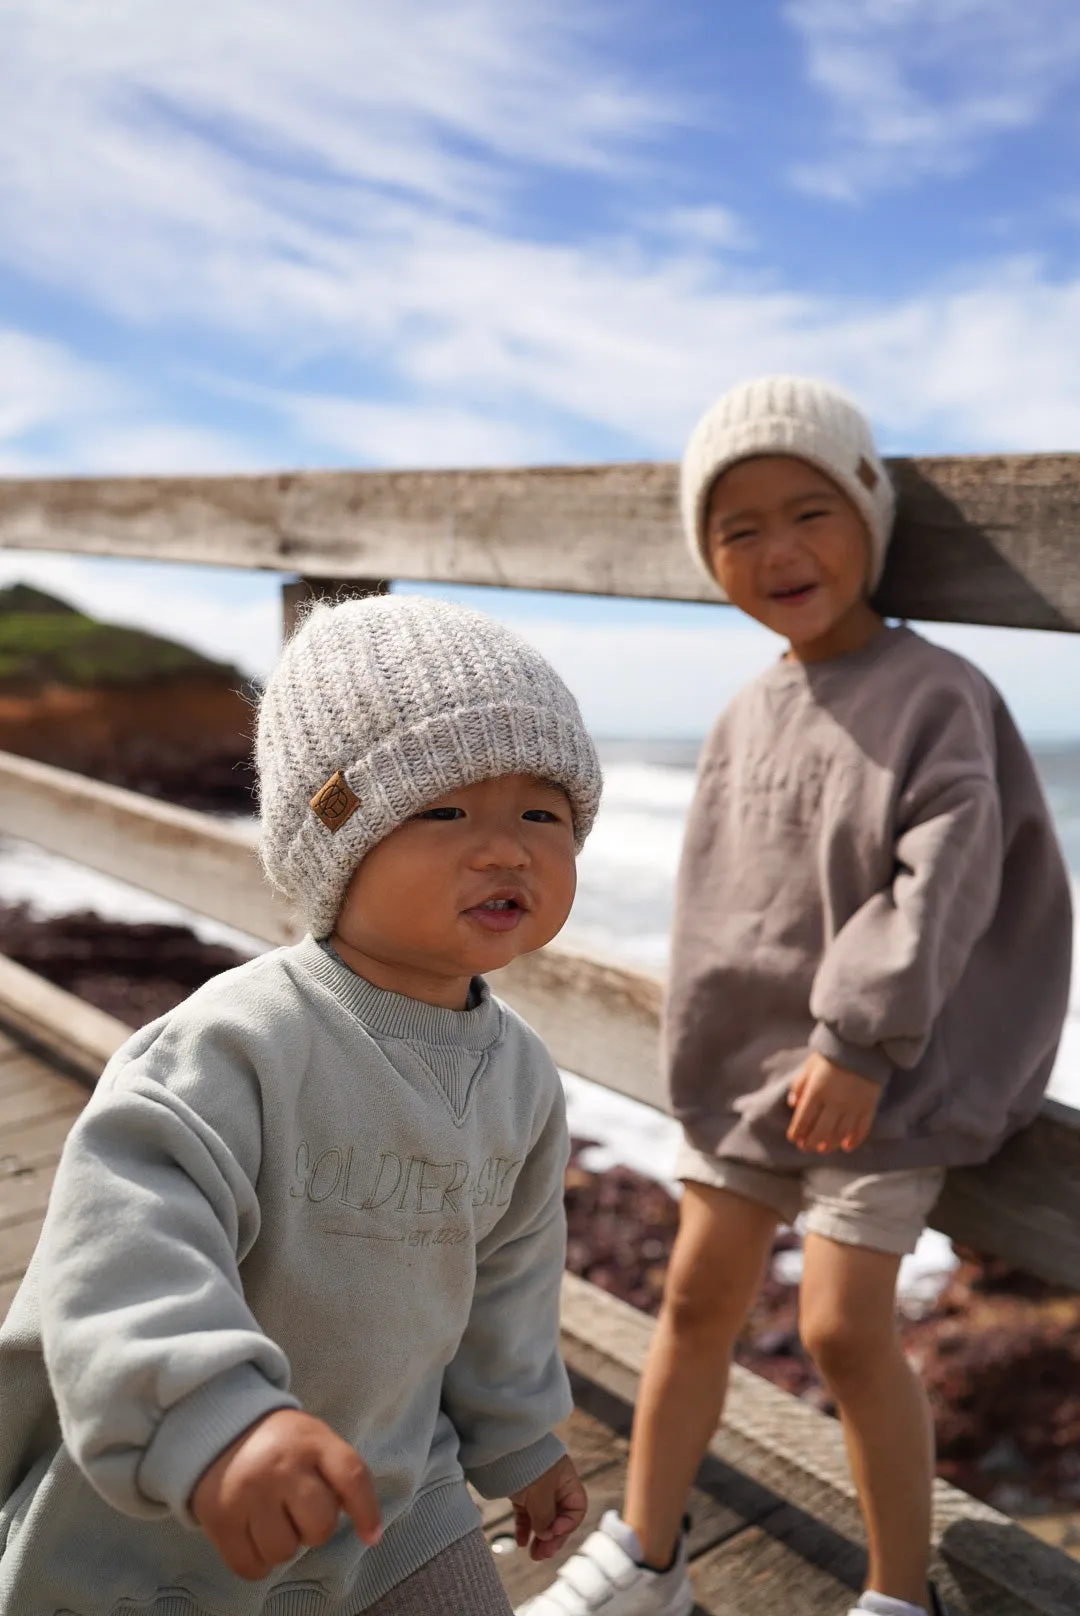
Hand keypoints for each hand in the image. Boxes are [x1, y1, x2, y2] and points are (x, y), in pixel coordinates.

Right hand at [191, 1408, 381, 1580]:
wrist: (221, 1431)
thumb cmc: (280, 1443)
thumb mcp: (314, 1440)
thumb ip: (337, 1473)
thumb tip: (366, 1526)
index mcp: (312, 1440)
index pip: (352, 1476)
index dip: (368, 1511)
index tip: (372, 1536)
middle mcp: (281, 1466)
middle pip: (320, 1525)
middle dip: (315, 1528)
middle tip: (298, 1511)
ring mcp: (248, 1493)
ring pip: (285, 1551)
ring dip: (285, 1545)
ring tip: (273, 1520)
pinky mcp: (220, 1519)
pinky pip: (251, 1567)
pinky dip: (258, 1563)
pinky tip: (256, 1538)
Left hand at [509, 1453, 586, 1561]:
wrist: (500, 1446)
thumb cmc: (527, 1465)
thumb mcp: (540, 1493)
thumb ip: (546, 1517)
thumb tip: (546, 1536)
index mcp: (566, 1480)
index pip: (576, 1509)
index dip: (568, 1524)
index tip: (553, 1532)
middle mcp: (554, 1485)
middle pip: (559, 1517)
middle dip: (552, 1538)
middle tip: (543, 1555)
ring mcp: (537, 1489)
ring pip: (542, 1519)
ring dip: (539, 1538)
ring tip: (534, 1555)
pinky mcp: (521, 1492)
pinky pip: (526, 1514)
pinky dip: (525, 1528)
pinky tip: (521, 1542)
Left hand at [786, 1054, 880, 1154]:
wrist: (862, 1045)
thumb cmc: (831, 1054)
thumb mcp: (810, 1065)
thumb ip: (799, 1085)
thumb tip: (792, 1105)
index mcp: (816, 1091)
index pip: (803, 1119)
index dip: (797, 1132)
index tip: (794, 1138)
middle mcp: (834, 1102)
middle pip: (821, 1131)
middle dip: (811, 1142)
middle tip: (806, 1148)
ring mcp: (853, 1106)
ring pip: (840, 1133)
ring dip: (830, 1144)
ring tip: (823, 1149)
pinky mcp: (869, 1106)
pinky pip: (862, 1128)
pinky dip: (854, 1140)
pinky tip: (847, 1146)